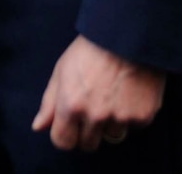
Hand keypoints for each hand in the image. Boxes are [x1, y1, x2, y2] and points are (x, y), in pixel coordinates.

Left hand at [33, 35, 165, 151]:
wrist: (128, 37)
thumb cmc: (90, 51)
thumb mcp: (61, 71)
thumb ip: (49, 103)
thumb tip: (39, 127)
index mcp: (71, 105)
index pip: (63, 142)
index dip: (65, 135)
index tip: (69, 126)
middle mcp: (95, 115)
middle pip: (87, 145)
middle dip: (87, 132)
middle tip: (92, 109)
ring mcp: (120, 118)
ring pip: (111, 136)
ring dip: (110, 123)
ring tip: (111, 96)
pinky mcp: (143, 117)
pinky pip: (132, 127)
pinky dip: (130, 115)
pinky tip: (128, 93)